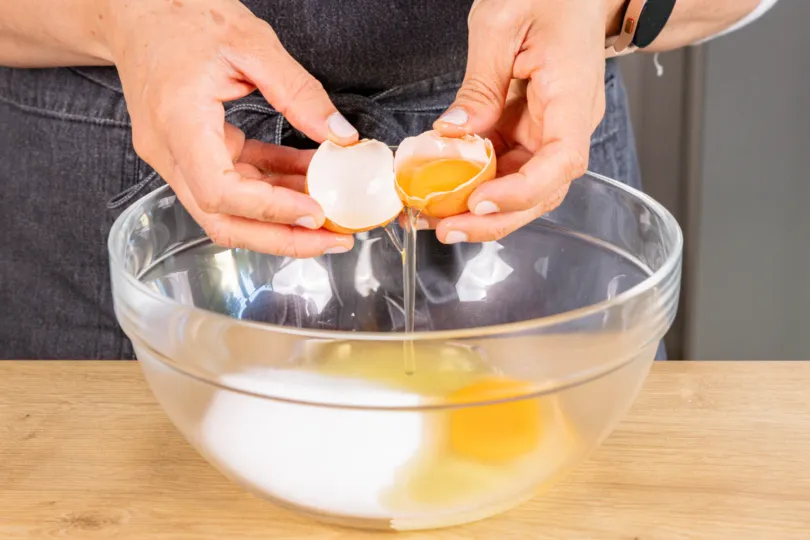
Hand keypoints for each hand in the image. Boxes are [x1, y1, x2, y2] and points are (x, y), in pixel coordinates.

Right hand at [107, 0, 356, 255]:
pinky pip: (234, 182)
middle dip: (280, 239)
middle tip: (332, 241)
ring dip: (281, 217)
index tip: (315, 212)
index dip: (270, 211)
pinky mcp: (191, 152)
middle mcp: (170, 152)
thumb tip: (340, 135)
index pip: (220, 192)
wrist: (134, 11)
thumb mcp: (251, 43)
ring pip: (230, 210)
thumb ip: (299, 92)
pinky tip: (307, 177)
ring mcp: (177, 157)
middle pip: (223, 220)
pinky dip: (271, 185)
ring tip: (330, 213)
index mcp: (177, 124)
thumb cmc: (178, 15)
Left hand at [431, 0, 619, 243]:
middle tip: (447, 229)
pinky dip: (477, 185)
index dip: (521, 191)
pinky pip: (506, 168)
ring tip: (437, 218)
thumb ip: (480, 82)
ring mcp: (549, 131)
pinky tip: (445, 193)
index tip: (480, 201)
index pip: (561, 161)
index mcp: (572, 96)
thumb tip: (455, 132)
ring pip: (523, 188)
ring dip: (482, 210)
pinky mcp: (529, 132)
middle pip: (542, 190)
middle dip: (494, 218)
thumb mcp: (500, 24)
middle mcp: (568, 124)